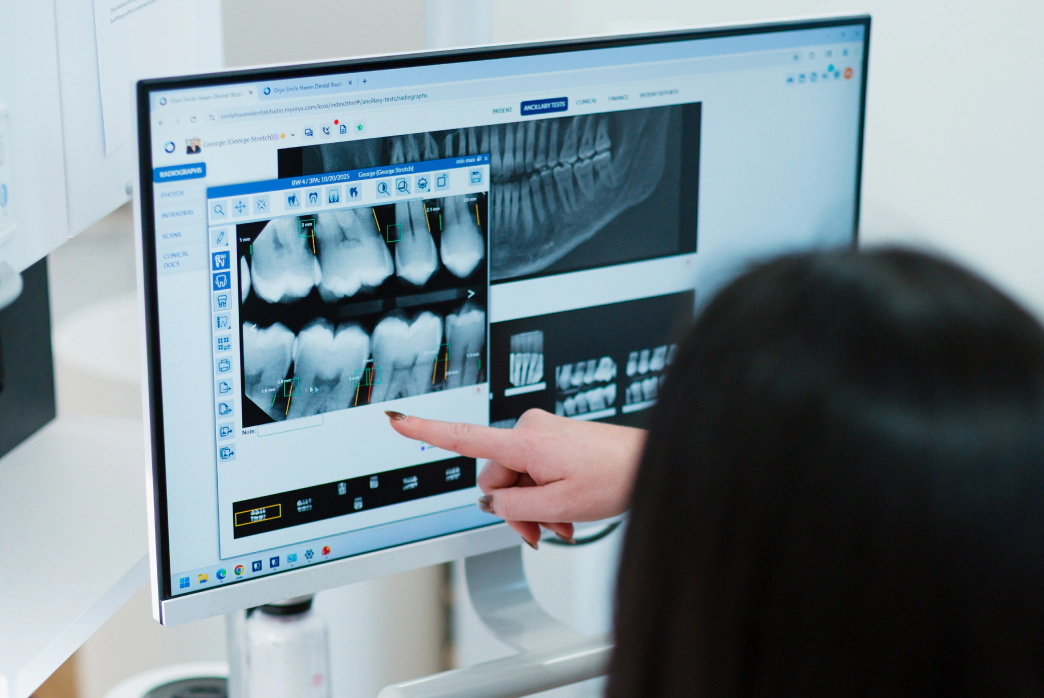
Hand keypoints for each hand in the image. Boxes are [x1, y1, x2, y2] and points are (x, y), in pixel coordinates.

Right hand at [385, 408, 645, 547]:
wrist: (650, 463)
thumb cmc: (615, 476)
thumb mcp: (557, 506)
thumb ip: (513, 508)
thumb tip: (493, 502)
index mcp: (524, 442)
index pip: (463, 436)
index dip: (425, 431)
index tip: (395, 420)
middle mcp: (529, 430)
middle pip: (496, 479)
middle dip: (515, 508)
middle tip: (543, 530)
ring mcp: (543, 433)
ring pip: (518, 481)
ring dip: (534, 507)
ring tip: (562, 526)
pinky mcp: (555, 440)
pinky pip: (536, 473)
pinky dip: (547, 497)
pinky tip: (567, 516)